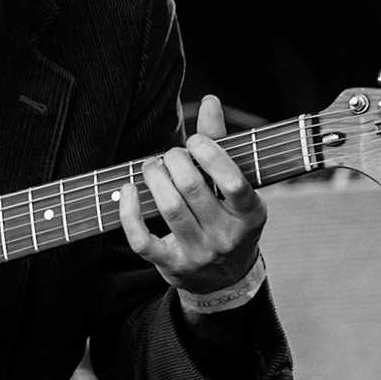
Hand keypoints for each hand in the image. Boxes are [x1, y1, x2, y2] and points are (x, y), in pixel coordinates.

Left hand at [117, 94, 266, 295]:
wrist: (225, 278)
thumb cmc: (227, 218)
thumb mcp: (234, 186)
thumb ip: (222, 143)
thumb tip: (210, 100)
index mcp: (250, 214)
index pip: (234, 181)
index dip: (210, 153)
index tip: (194, 142)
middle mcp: (226, 237)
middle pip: (193, 189)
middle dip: (174, 161)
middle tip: (169, 155)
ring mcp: (199, 254)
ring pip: (169, 209)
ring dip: (154, 178)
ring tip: (151, 166)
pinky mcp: (171, 266)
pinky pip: (142, 239)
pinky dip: (129, 211)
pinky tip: (129, 189)